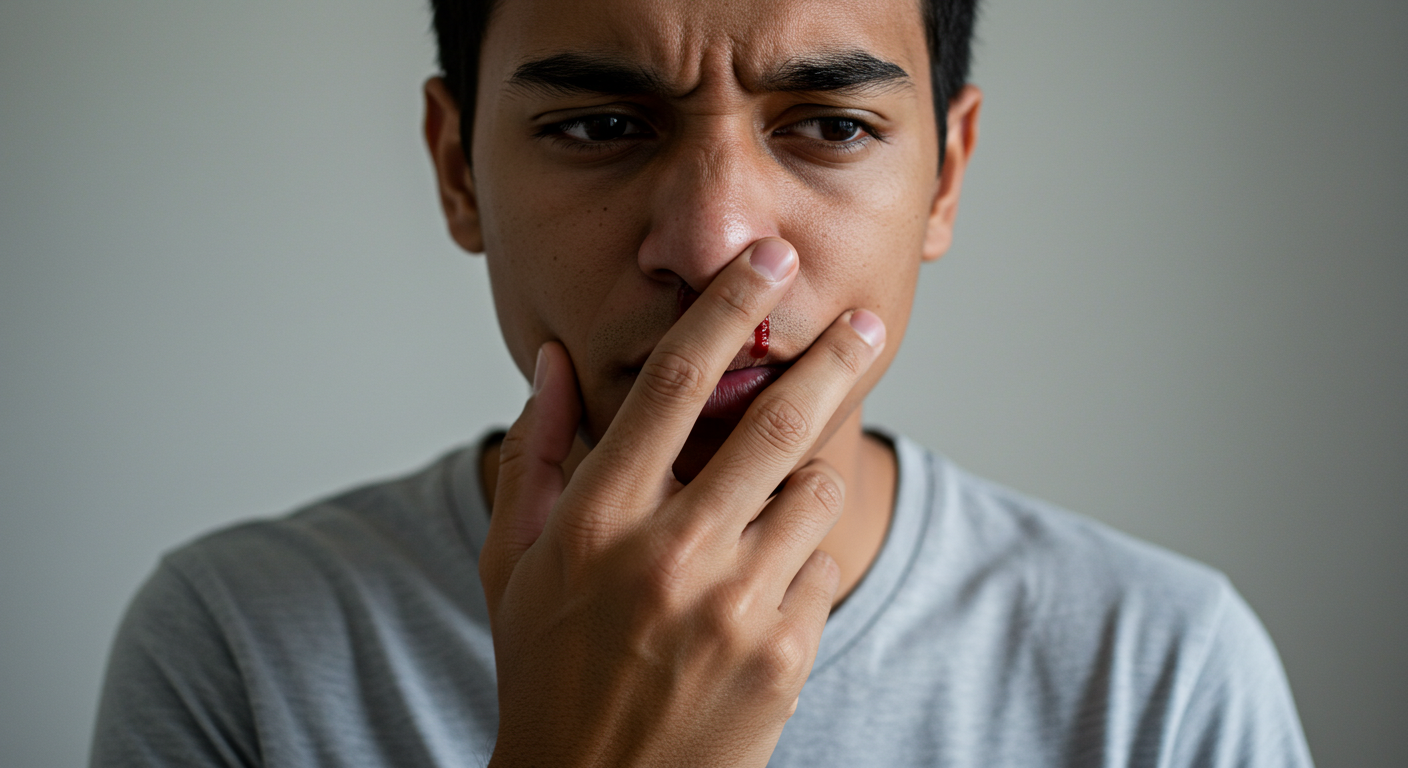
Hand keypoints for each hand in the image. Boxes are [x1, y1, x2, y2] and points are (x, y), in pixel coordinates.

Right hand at [480, 237, 886, 767]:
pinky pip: (823, 566)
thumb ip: (537, 453)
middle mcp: (668, 553)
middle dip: (831, 357)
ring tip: (784, 485)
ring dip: (810, 471)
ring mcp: (733, 606)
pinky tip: (767, 577)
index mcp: (595, 519)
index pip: (673, 384)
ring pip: (813, 491)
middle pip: (773, 421)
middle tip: (865, 320)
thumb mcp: (511, 561)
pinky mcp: (784, 655)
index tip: (766, 263)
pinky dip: (803, 554)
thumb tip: (560, 360)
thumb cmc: (546, 668)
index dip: (728, 309)